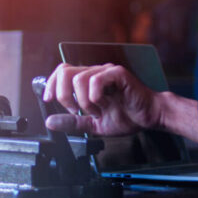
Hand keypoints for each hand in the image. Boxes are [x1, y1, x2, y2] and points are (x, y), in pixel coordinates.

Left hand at [40, 63, 161, 135]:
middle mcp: (95, 73)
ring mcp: (106, 72)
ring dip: (83, 101)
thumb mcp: (93, 125)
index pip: (61, 72)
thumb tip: (49, 122)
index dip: (50, 84)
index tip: (48, 99)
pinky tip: (104, 106)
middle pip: (64, 71)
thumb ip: (72, 123)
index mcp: (87, 81)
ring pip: (79, 79)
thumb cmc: (126, 117)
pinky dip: (95, 97)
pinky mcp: (118, 74)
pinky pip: (96, 80)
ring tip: (95, 111)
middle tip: (74, 110)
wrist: (149, 117)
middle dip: (63, 95)